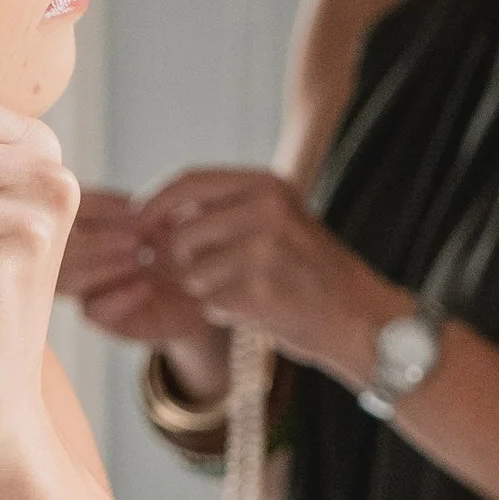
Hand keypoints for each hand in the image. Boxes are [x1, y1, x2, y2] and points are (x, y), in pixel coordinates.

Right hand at [60, 187, 224, 379]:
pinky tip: (145, 286)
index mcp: (89, 220)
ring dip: (103, 266)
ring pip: (70, 277)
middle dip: (100, 239)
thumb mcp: (171, 226)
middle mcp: (78, 252)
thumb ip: (155, 215)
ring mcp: (83, 284)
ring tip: (138, 259)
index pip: (78, 208)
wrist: (196, 293)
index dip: (102, 206)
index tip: (134, 207)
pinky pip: (93, 309)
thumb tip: (145, 210)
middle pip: (64, 245)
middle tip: (135, 237)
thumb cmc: (178, 249)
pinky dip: (118, 296)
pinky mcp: (98, 315)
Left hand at [135, 166, 398, 381]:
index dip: (154, 203)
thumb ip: (220, 212)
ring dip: (205, 290)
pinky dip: (224, 312)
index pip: (190, 180)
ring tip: (242, 290)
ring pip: (192, 273)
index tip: (137, 223)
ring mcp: (266, 250)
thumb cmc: (309, 271)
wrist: (361, 318)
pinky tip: (256, 308)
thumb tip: (146, 219)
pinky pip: (211, 304)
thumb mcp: (274, 222)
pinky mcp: (264, 291)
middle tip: (202, 275)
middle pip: (181, 233)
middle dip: (179, 261)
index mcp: (268, 184)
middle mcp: (267, 209)